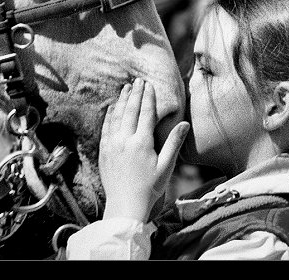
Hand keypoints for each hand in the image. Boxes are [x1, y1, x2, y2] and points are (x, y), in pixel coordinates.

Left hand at [99, 78, 189, 221]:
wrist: (125, 206)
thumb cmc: (149, 188)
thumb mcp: (166, 166)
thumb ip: (174, 143)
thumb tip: (184, 123)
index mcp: (142, 142)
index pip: (146, 113)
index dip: (148, 97)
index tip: (149, 85)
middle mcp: (125, 140)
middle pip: (130, 110)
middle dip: (135, 94)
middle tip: (138, 81)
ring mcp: (112, 145)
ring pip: (116, 116)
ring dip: (122, 100)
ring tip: (126, 88)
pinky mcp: (104, 151)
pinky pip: (106, 128)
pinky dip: (109, 115)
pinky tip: (111, 107)